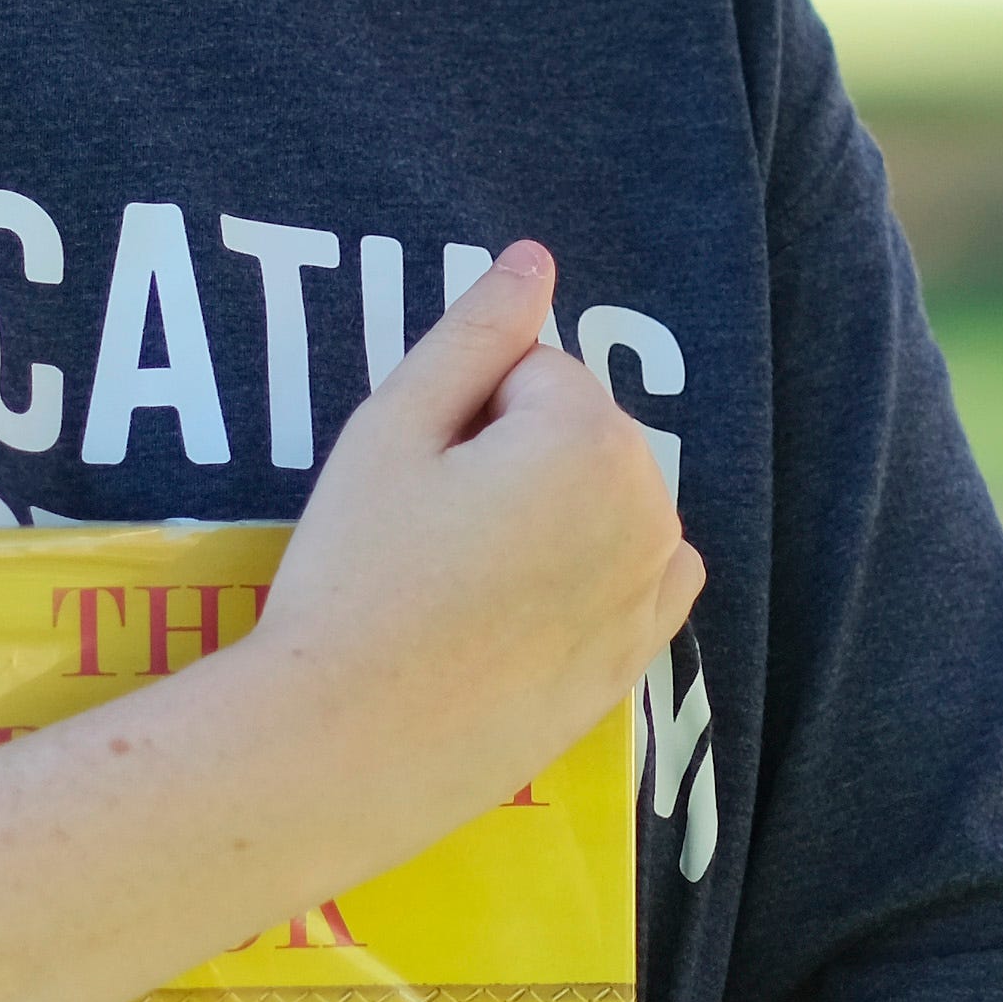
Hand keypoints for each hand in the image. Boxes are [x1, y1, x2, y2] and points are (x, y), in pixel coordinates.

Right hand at [246, 240, 700, 848]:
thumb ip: (475, 334)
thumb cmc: (355, 577)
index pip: (528, 374)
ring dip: (547, 518)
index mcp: (592, 439)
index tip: (416, 486)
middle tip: (427, 538)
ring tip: (461, 584)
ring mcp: (652, 594)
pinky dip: (591, 577)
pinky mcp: (637, 661)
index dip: (457, 418)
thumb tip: (533, 258)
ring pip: (598, 504)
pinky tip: (520, 615)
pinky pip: (634, 579)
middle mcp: (649, 510)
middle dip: (510, 462)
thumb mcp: (392, 431)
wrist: (349, 743)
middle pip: (572, 435)